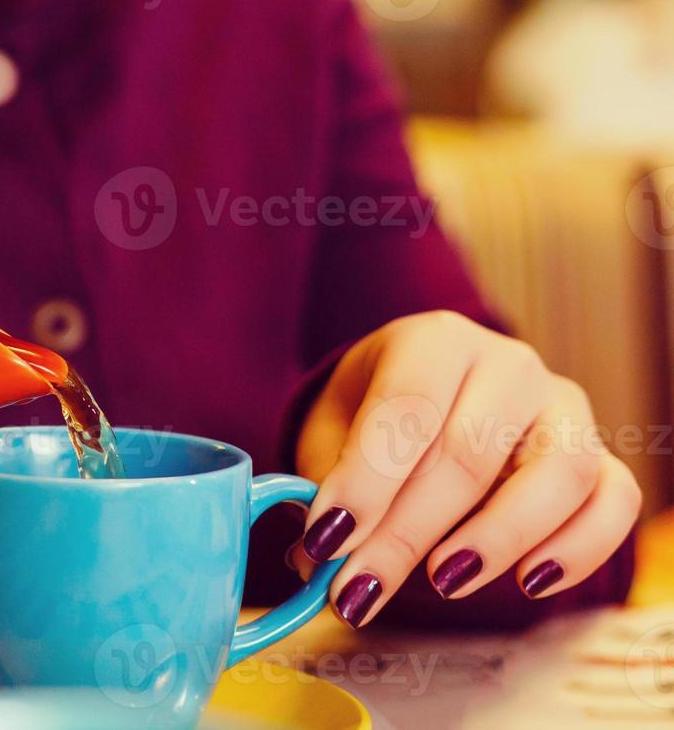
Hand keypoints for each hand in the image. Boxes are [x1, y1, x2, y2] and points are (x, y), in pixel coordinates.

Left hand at [293, 310, 641, 627]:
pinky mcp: (601, 456)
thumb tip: (313, 559)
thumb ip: (322, 491)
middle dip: (407, 532)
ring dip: (498, 538)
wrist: (424, 408)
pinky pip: (613, 500)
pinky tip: (527, 582)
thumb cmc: (370, 422)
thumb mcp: (330, 438)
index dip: (366, 480)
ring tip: (442, 581)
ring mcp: (563, 408)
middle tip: (360, 586)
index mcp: (433, 341)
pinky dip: (579, 548)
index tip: (327, 539)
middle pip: (469, 451)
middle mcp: (508, 363)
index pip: (406, 406)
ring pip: (558, 472)